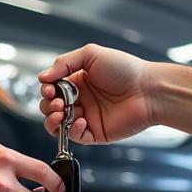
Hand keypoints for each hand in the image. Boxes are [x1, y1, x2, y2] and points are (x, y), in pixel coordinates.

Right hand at [38, 44, 156, 144]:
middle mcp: (81, 99)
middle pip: (51, 107)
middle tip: (57, 102)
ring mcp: (87, 116)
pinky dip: (72, 130)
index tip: (50, 89)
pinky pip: (76, 136)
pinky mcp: (96, 132)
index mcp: (78, 81)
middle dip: (47, 105)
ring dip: (53, 120)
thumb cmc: (125, 69)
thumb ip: (64, 63)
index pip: (52, 88)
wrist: (148, 89)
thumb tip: (42, 77)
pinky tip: (81, 120)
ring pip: (58, 125)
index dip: (47, 90)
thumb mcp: (91, 55)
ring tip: (61, 113)